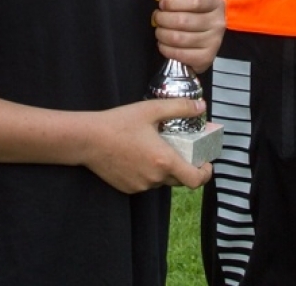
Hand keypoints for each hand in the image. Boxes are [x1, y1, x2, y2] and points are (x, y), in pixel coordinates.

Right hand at [80, 99, 212, 192]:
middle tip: (182, 151)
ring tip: (157, 149)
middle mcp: (154, 178)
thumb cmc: (119, 123)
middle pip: (180, 180)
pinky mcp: (128, 188)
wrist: (88, 139)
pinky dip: (149, 173)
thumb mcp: (151, 110)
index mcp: (164, 161)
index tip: (206, 164)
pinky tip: (139, 156)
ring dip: (165, 169)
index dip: (205, 174)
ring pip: (162, 181)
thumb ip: (179, 108)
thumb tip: (201, 106)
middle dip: (185, 168)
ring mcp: (140, 186)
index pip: (195, 180)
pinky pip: (146, 183)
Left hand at [144, 0, 226, 71]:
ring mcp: (214, 41)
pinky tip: (164, 44)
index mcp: (215, 2)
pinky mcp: (206, 57)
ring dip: (162, 34)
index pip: (195, 1)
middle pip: (183, 21)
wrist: (205, 35)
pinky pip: (180, 54)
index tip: (163, 4)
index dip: (173, 3)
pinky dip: (166, 49)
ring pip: (179, 38)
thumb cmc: (190, 10)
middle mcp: (218, 22)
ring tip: (159, 31)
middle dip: (163, 19)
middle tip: (158, 18)